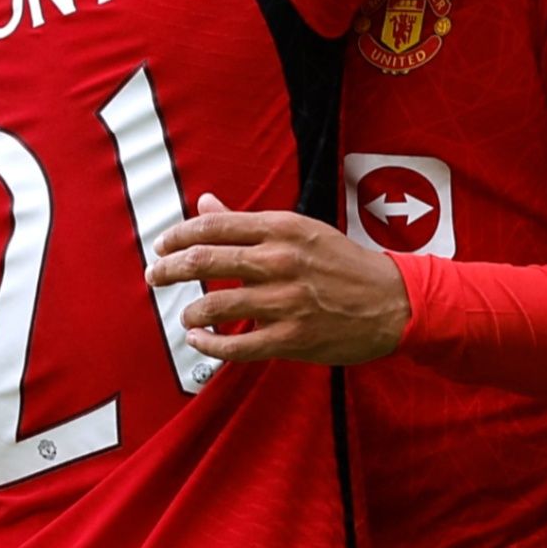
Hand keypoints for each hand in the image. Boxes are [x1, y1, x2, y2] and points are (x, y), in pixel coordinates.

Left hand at [145, 193, 409, 364]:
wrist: (392, 301)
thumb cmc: (342, 263)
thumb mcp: (298, 229)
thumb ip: (246, 221)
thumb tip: (204, 202)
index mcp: (280, 228)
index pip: (212, 226)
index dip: (177, 236)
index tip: (161, 245)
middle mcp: (279, 261)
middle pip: (203, 261)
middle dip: (168, 269)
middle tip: (154, 276)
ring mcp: (284, 301)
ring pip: (214, 306)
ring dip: (190, 311)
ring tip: (186, 313)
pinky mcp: (291, 338)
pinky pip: (235, 345)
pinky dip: (209, 344)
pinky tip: (198, 339)